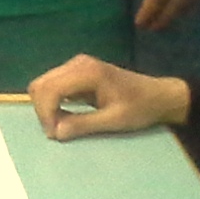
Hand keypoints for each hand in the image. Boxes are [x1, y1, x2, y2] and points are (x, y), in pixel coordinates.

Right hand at [27, 54, 188, 139]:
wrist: (159, 96)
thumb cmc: (140, 108)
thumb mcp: (114, 121)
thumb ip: (83, 125)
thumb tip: (55, 133)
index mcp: (87, 72)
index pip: (49, 89)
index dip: (46, 114)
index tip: (55, 135)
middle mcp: (77, 64)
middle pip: (41, 84)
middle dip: (43, 110)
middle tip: (57, 132)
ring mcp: (76, 65)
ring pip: (44, 84)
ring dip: (46, 107)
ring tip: (61, 126)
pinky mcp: (77, 71)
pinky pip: (53, 85)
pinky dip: (53, 102)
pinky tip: (65, 116)